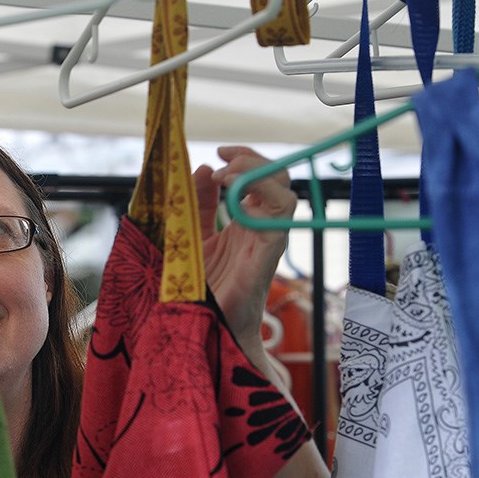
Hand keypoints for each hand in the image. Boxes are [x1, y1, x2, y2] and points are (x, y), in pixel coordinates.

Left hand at [195, 146, 295, 348]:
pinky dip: (262, 201)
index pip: (260, 177)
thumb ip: (198, 204)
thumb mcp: (193, 234)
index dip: (244, 157)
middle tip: (222, 163)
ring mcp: (267, 241)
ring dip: (258, 175)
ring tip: (226, 178)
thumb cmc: (201, 285)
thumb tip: (203, 168)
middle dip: (252, 160)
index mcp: (245, 221)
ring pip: (286, 194)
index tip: (219, 153)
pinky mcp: (266, 256)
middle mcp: (261, 228)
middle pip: (278, 178)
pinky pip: (280, 221)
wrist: (203, 324)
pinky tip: (234, 202)